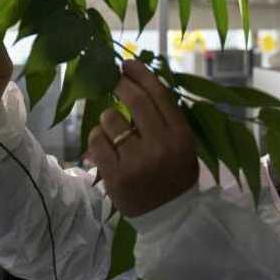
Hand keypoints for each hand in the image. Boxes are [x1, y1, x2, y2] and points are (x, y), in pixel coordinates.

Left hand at [86, 59, 198, 216]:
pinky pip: (97, 140)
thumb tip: (137, 81)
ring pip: (110, 119)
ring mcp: (137, 162)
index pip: (159, 95)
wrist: (169, 216)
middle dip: (120, 84)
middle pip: (135, 101)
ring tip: (115, 132)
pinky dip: (97, 138)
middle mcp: (161, 146)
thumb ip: (164, 117)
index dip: (141, 74)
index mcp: (181, 136)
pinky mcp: (116, 175)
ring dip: (108, 119)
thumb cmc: (174, 173)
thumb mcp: (182, 144)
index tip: (127, 63)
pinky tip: (105, 147)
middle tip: (112, 79)